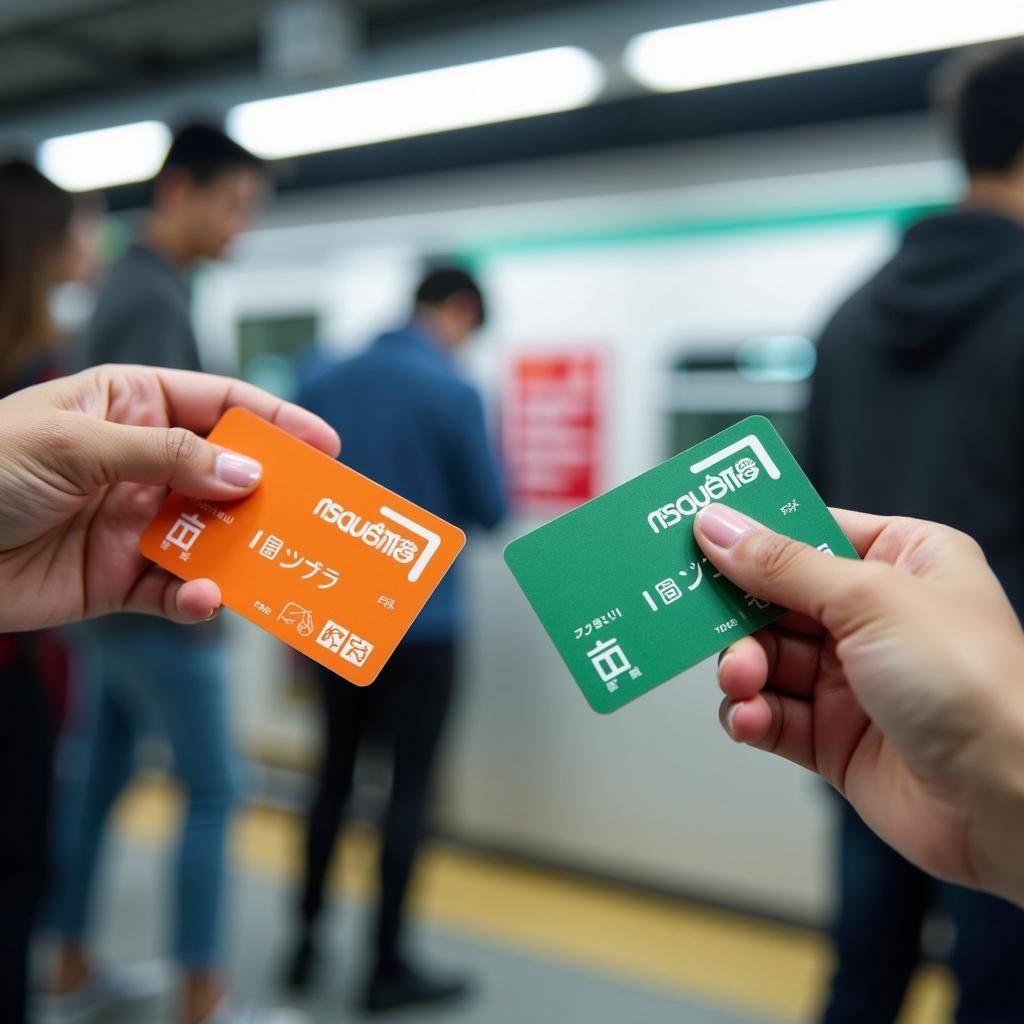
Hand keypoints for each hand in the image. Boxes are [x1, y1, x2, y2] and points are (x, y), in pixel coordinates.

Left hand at [0, 365, 338, 629]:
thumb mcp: (78, 445)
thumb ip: (170, 457)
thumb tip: (248, 475)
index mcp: (132, 407)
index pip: (221, 406)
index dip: (277, 424)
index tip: (326, 445)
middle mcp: (144, 464)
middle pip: (229, 476)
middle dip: (273, 495)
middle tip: (320, 515)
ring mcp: (136, 523)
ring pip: (213, 536)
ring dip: (245, 551)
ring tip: (280, 565)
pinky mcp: (122, 580)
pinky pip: (177, 590)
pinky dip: (196, 597)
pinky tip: (202, 598)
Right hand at [694, 503, 1023, 906]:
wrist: (1010, 805)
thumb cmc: (977, 687)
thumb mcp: (871, 599)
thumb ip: (783, 564)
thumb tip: (719, 527)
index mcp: (902, 561)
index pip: (807, 531)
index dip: (751, 533)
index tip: (696, 535)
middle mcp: (875, 616)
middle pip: (774, 598)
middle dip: (738, 614)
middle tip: (701, 617)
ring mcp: (853, 678)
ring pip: (764, 657)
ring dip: (742, 668)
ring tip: (742, 680)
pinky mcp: (834, 734)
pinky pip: (771, 713)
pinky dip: (750, 714)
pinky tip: (750, 717)